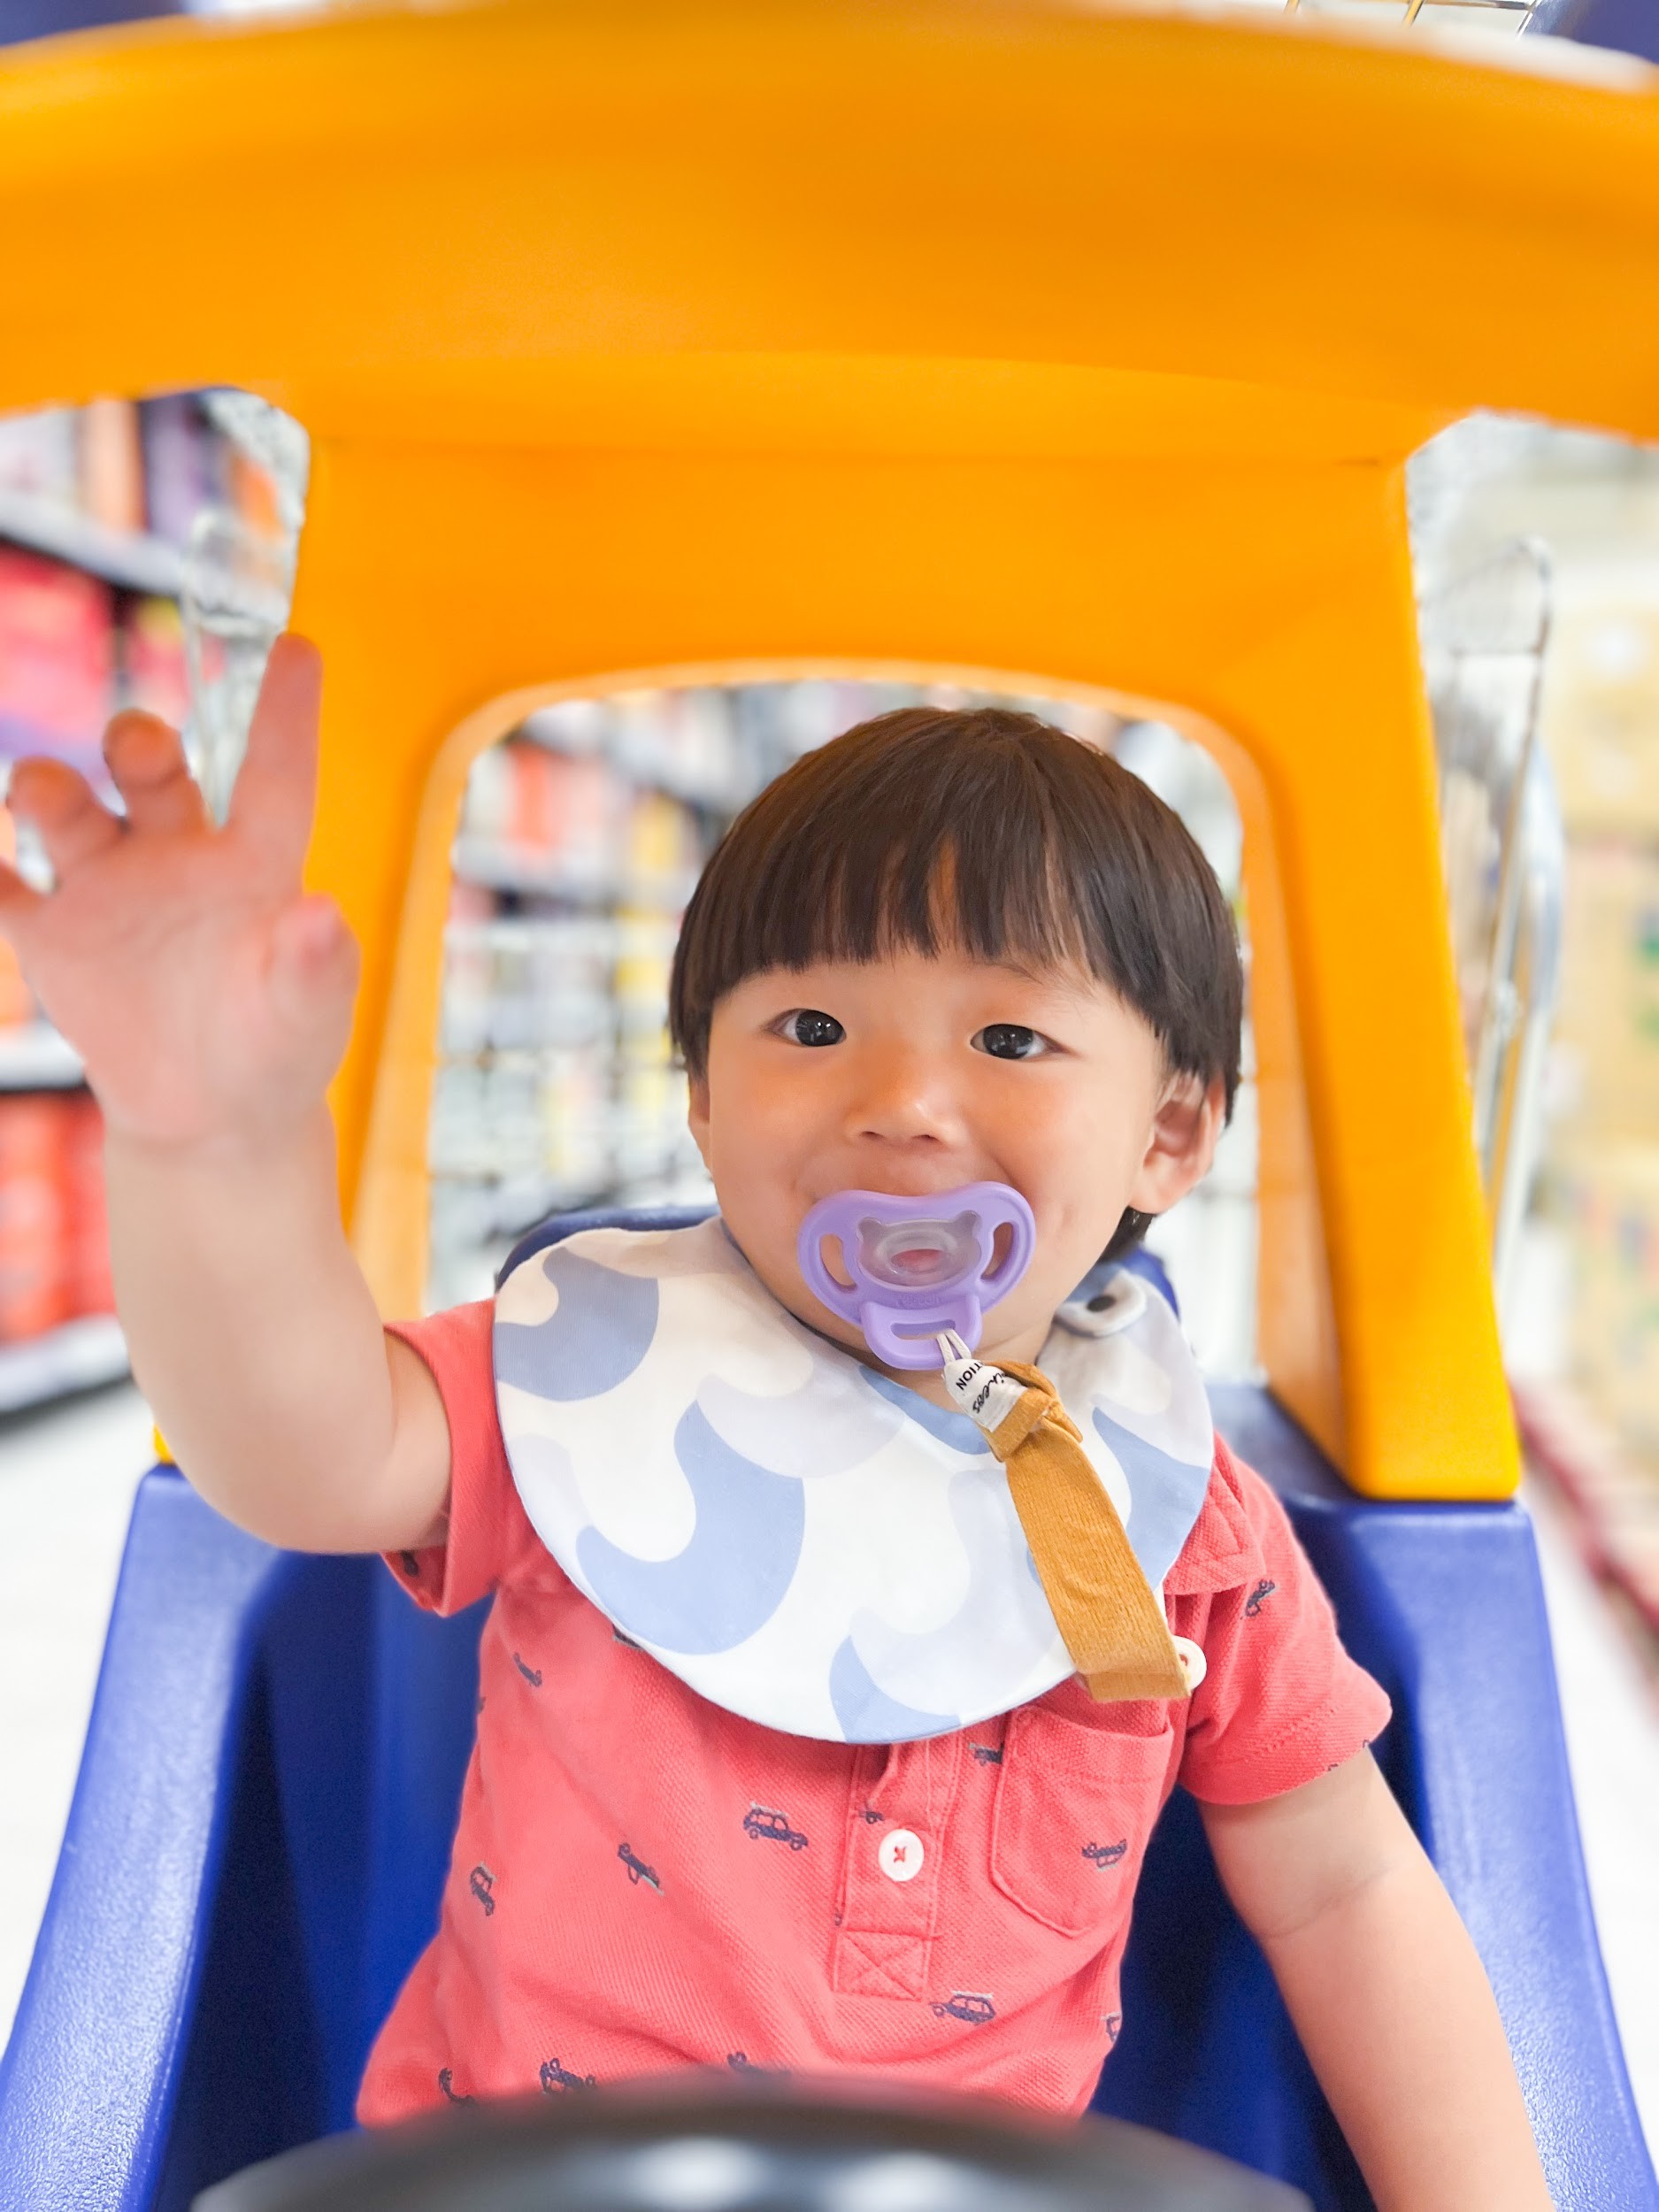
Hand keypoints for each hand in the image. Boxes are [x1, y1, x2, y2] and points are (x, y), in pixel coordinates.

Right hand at [0, 635, 357, 1150]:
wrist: (211, 1116)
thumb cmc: (279, 1050)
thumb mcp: (306, 1016)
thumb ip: (314, 968)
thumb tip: (323, 915)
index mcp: (256, 864)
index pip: (275, 776)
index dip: (286, 715)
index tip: (301, 648)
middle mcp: (178, 854)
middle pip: (151, 769)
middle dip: (137, 744)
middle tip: (138, 745)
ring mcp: (110, 888)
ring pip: (68, 809)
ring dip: (48, 790)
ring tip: (42, 797)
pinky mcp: (57, 936)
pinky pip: (5, 886)